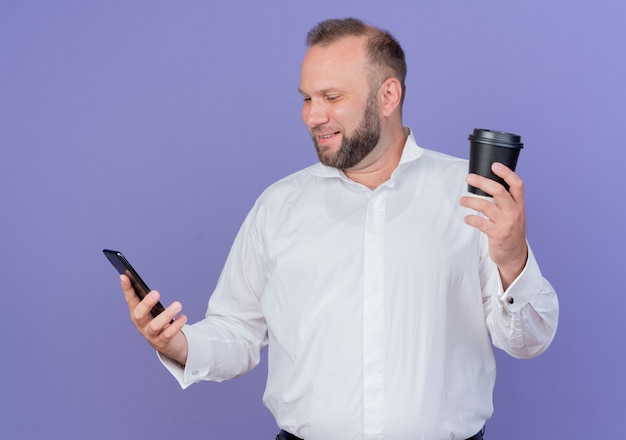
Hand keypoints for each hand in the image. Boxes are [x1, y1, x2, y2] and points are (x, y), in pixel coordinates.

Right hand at [121, 274, 188, 365]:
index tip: (124, 276)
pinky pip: (168, 334)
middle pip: (139, 314)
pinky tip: (184, 317)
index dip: (126, 289)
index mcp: (136, 313)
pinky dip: (176, 325)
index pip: (130, 300)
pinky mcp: (161, 342)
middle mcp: (141, 324)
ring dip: (166, 315)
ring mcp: (150, 334)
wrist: (167, 344)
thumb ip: (150, 300)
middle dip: (146, 304)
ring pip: (155, 326)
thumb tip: (152, 290)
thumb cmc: (158, 320)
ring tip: (178, 305)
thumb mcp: (153, 310)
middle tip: (156, 293)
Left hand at [460, 162, 528, 289]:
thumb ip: (505, 201)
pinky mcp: (497, 234)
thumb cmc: (511, 230)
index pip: (517, 184)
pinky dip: (470, 219)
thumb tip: (487, 184)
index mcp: (519, 205)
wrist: (515, 255)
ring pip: (485, 206)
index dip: (507, 173)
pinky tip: (467, 218)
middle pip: (498, 191)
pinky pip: (480, 223)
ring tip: (462, 200)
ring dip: (470, 201)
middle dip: (482, 182)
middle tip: (469, 178)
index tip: (494, 165)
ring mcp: (506, 223)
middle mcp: (515, 212)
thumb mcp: (514, 214)